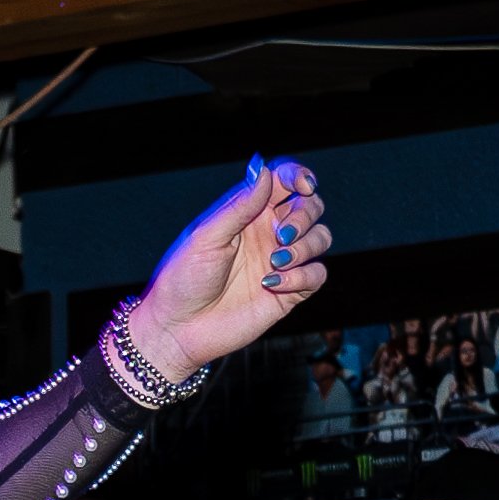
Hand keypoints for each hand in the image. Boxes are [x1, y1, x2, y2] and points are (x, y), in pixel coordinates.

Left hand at [125, 156, 330, 380]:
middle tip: (280, 235)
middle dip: (304, 215)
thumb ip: (238, 206)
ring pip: (320, 238)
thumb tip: (264, 170)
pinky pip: (317, 274)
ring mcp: (280, 262)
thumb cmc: (183, 280)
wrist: (178, 328)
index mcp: (247, 214)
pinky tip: (273, 284)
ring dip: (305, 245)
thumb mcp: (206, 237)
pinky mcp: (289, 292)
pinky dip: (304, 275)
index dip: (299, 177)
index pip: (283, 182)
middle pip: (310, 207)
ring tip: (275, 262)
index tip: (303, 186)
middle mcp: (267, 234)